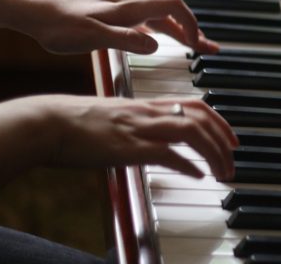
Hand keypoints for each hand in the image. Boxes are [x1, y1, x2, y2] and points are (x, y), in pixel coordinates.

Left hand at [11, 0, 218, 54]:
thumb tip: (156, 46)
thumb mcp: (92, 37)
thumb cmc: (56, 24)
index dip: (191, 24)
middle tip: (207, 48)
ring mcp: (117, 0)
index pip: (173, 6)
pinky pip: (140, 14)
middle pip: (169, 11)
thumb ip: (126, 40)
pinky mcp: (106, 4)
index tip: (200, 44)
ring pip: (155, 14)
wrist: (27, 7)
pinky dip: (156, 26)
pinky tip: (153, 36)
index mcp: (127, 6)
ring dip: (175, 29)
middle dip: (191, 30)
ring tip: (190, 44)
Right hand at [40, 95, 237, 179]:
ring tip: (222, 172)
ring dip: (213, 153)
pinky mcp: (128, 147)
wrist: (48, 123)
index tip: (232, 138)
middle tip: (233, 159)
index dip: (219, 121)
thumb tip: (154, 138)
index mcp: (146, 105)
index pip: (195, 105)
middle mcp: (148, 113)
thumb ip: (139, 123)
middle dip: (224, 139)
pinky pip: (167, 153)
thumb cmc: (77, 122)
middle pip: (201, 118)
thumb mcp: (116, 116)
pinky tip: (198, 176)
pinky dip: (188, 165)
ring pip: (192, 132)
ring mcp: (140, 128)